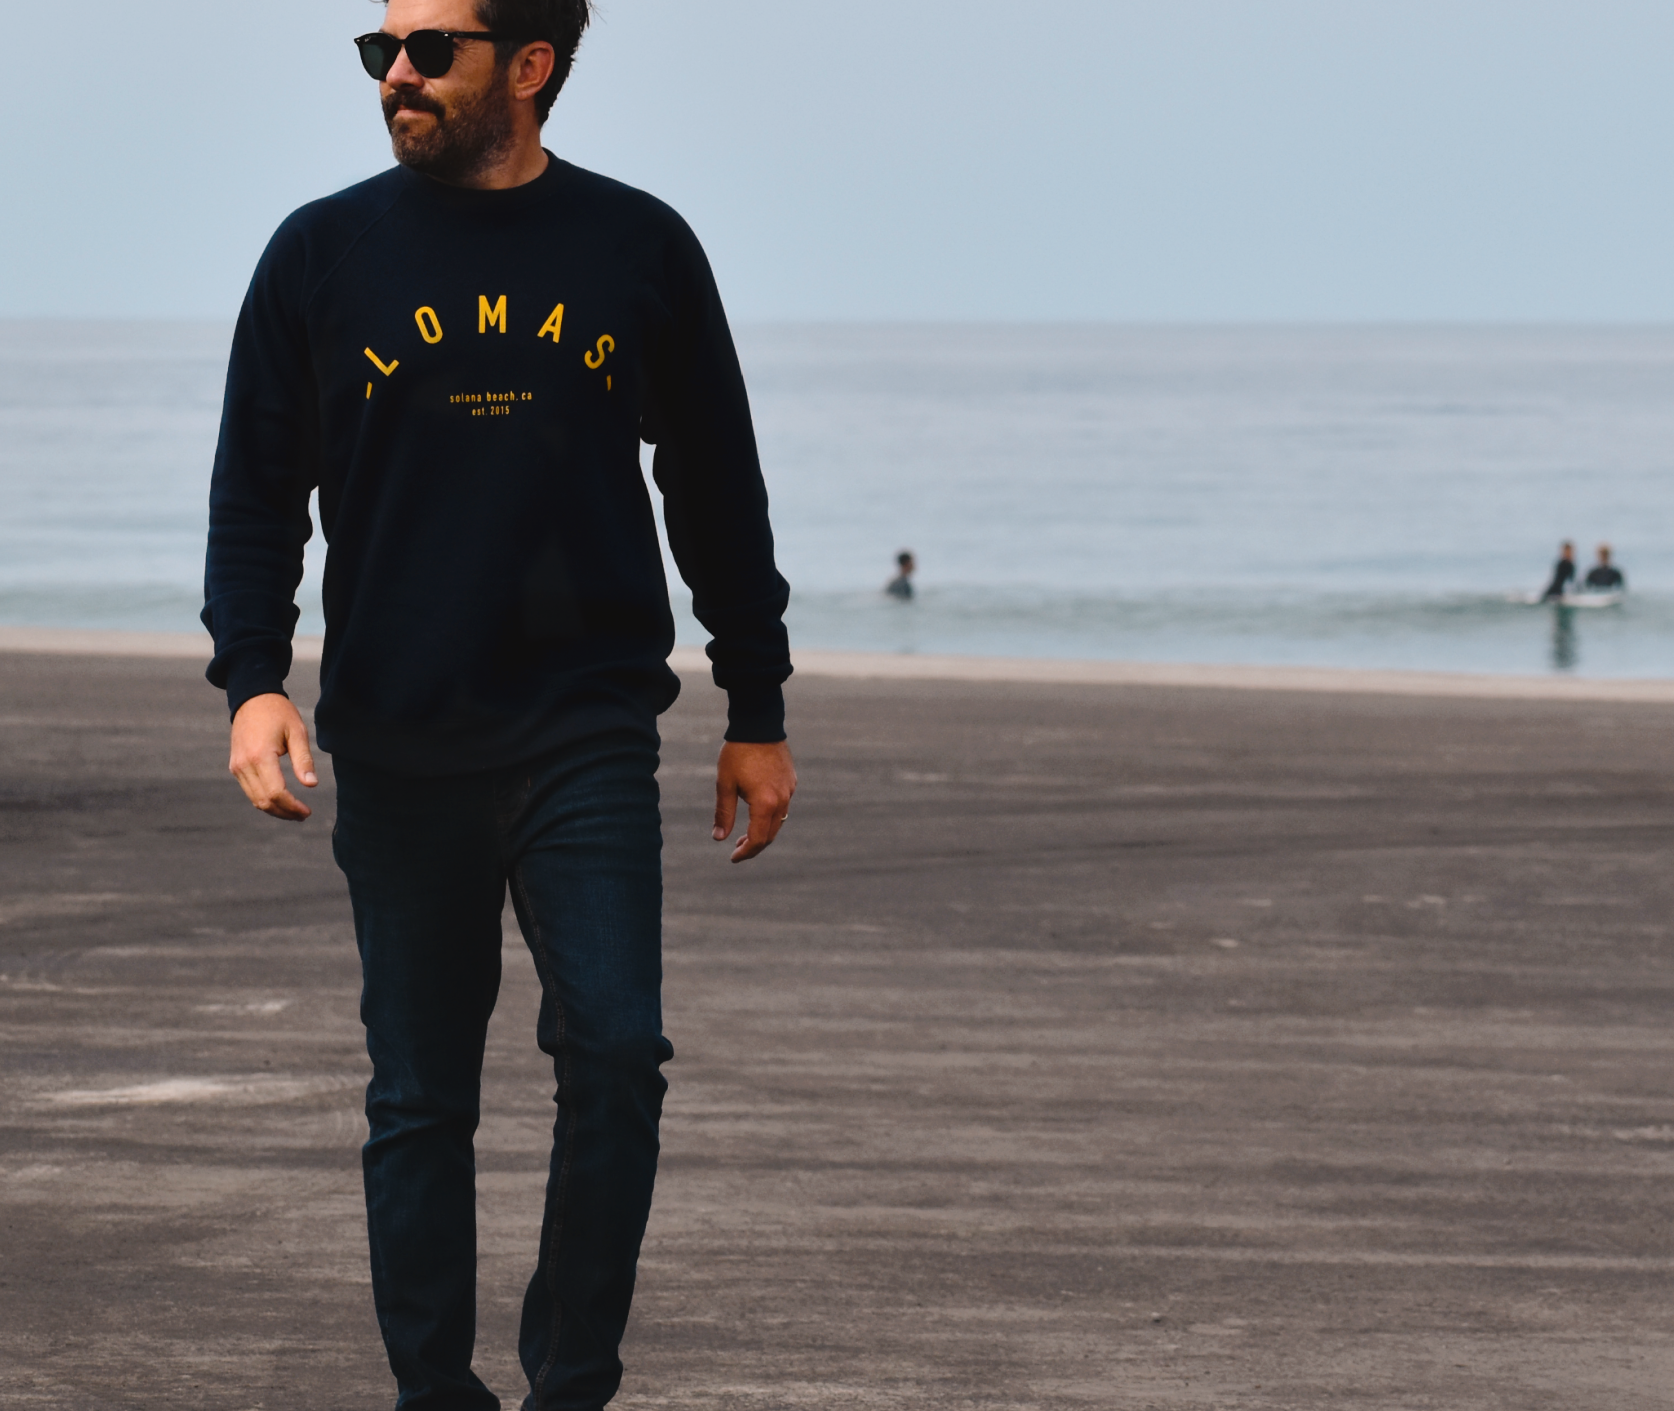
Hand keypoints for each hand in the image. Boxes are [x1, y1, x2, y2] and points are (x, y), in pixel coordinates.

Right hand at [229, 693, 317, 821]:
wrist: (252, 699)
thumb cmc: (278, 713)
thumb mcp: (297, 732)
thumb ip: (303, 760)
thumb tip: (311, 785)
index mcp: (260, 756)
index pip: (275, 793)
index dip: (292, 807)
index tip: (307, 811)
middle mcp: (244, 765)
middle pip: (263, 801)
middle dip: (284, 812)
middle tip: (303, 815)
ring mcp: (236, 766)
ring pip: (254, 799)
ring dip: (274, 810)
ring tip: (295, 812)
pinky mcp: (235, 766)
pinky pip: (249, 790)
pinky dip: (265, 800)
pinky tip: (281, 801)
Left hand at [713, 740, 796, 863]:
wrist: (759, 725)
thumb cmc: (738, 753)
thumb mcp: (725, 784)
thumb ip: (724, 813)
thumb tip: (719, 838)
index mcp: (765, 803)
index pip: (758, 839)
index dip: (746, 852)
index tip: (733, 857)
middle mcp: (782, 800)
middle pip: (771, 834)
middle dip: (755, 845)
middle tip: (737, 848)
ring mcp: (789, 790)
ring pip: (779, 821)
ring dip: (764, 830)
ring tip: (746, 832)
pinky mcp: (792, 781)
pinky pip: (783, 805)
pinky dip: (771, 815)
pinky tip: (758, 810)